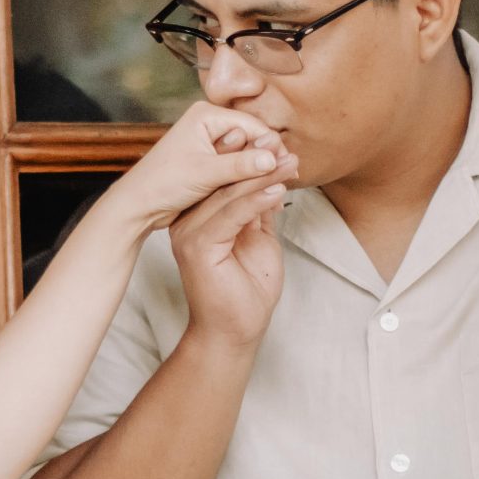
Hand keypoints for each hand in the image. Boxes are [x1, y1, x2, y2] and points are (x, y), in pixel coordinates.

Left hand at [100, 100, 292, 236]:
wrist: (138, 206)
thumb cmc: (161, 183)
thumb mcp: (205, 174)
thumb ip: (241, 166)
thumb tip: (272, 158)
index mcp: (206, 116)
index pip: (251, 125)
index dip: (271, 145)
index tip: (289, 165)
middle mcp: (208, 125)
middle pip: (251, 139)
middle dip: (267, 158)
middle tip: (288, 176)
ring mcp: (209, 144)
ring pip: (245, 155)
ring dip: (259, 170)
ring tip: (279, 185)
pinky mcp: (209, 162)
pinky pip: (236, 167)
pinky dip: (247, 178)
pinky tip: (261, 190)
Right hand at [171, 155, 287, 349]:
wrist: (235, 332)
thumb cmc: (246, 291)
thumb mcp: (259, 239)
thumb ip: (258, 211)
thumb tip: (271, 178)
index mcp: (200, 218)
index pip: (226, 182)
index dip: (253, 163)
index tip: (280, 146)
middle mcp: (188, 222)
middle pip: (226, 184)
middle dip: (259, 163)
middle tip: (286, 146)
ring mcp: (189, 233)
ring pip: (228, 195)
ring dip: (262, 177)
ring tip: (289, 162)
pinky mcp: (196, 246)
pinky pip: (230, 215)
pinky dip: (256, 200)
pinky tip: (277, 188)